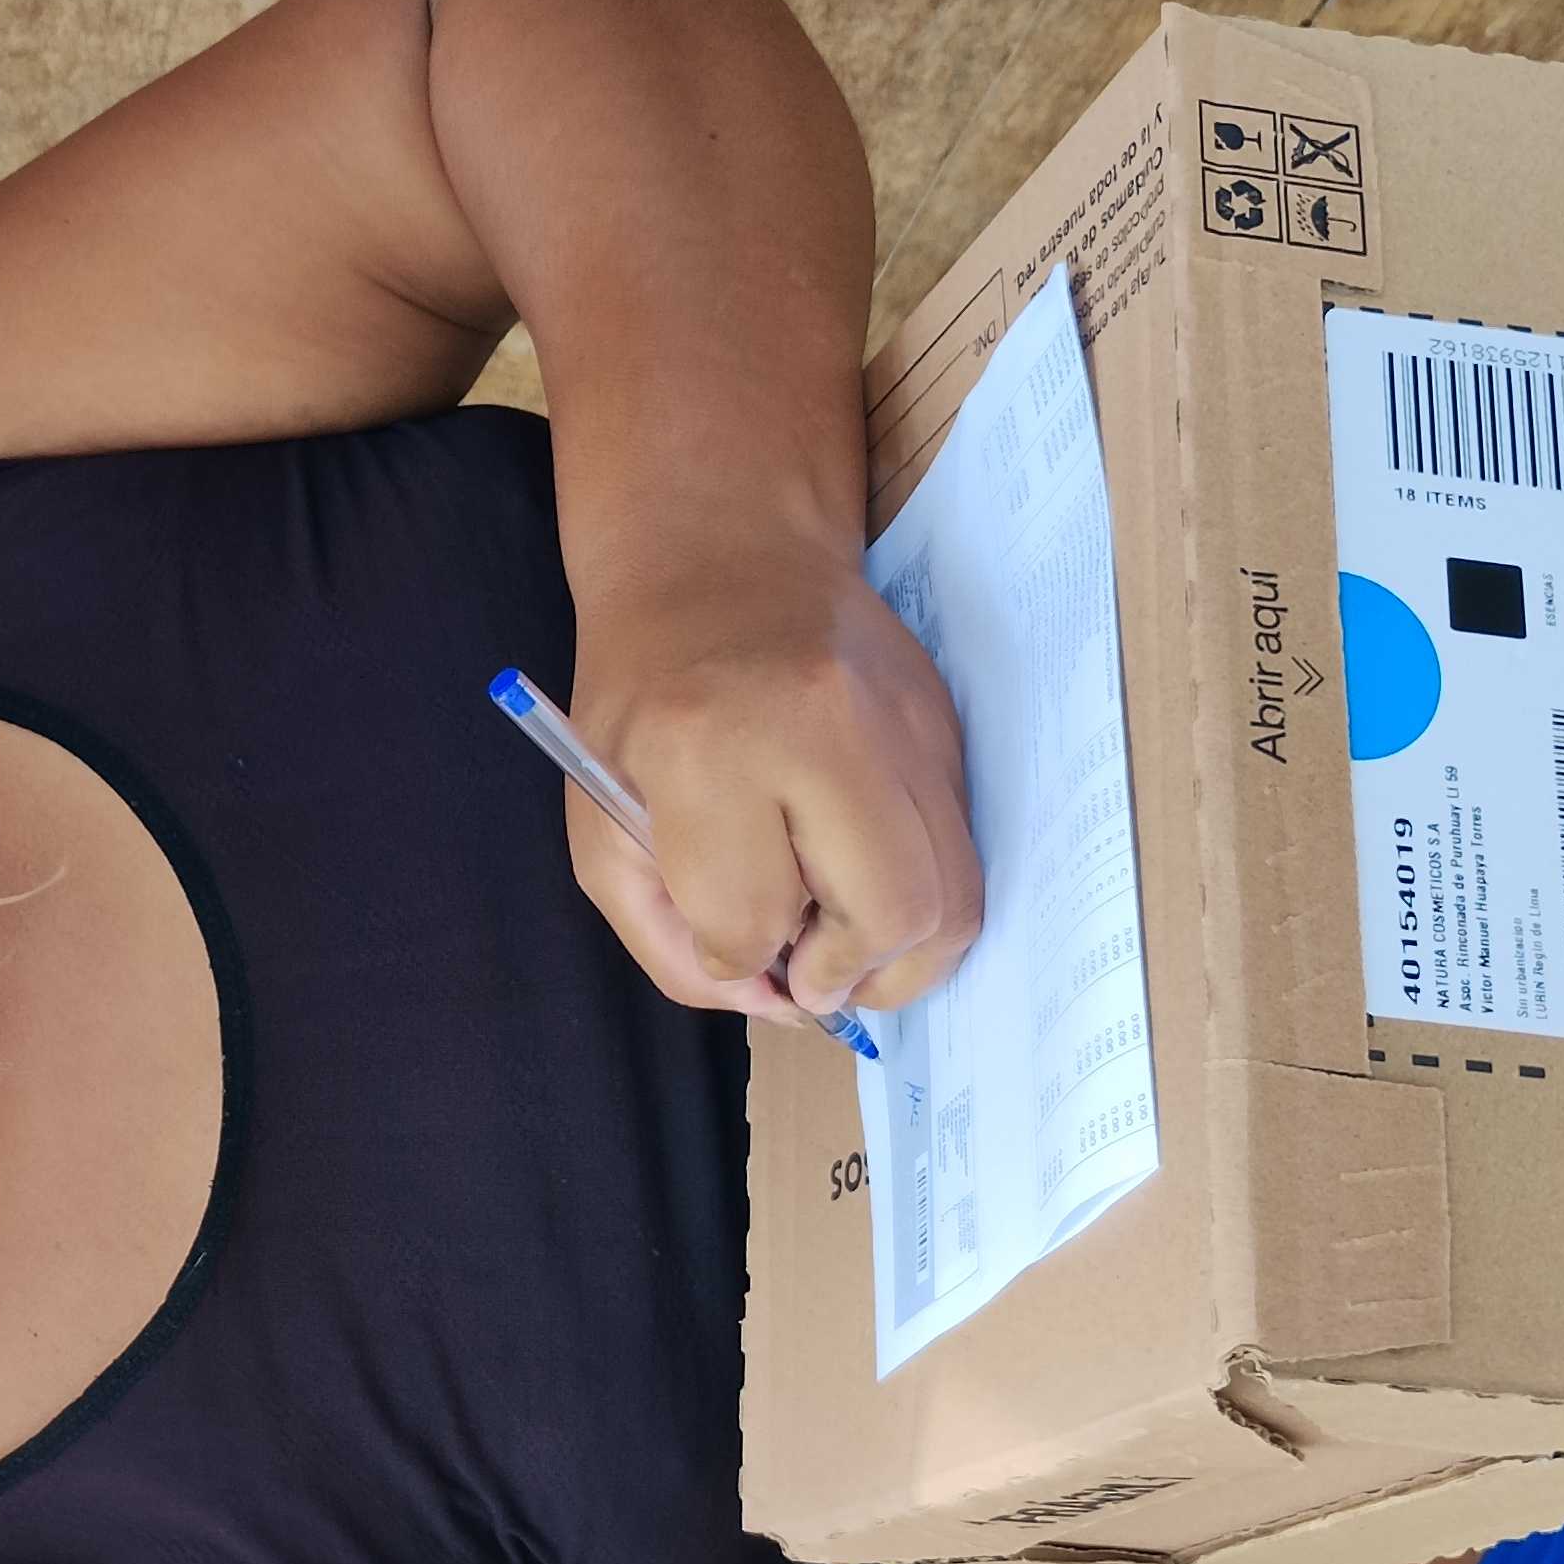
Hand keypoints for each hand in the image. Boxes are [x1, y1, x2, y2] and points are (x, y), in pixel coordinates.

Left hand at [562, 540, 982, 1027]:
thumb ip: (670, 940)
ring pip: (954, 899)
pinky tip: (860, 876)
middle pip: (891, 916)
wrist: (721, 559)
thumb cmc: (641, 698)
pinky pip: (961, 853)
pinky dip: (918, 897)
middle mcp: (821, 731)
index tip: (732, 941)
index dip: (743, 960)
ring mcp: (901, 725)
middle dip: (849, 978)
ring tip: (841, 940)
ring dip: (901, 956)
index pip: (754, 919)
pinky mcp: (946, 727)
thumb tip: (771, 1004)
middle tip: (809, 968)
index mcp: (703, 749)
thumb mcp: (601, 825)